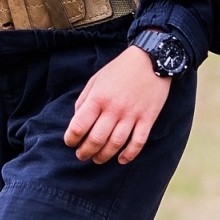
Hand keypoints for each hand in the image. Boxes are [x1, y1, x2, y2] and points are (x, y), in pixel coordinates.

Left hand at [64, 45, 172, 164]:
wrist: (150, 60)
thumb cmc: (119, 70)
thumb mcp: (96, 80)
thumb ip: (84, 100)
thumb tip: (77, 121)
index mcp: (98, 98)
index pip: (79, 126)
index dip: (71, 138)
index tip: (70, 142)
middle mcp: (114, 109)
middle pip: (96, 140)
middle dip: (85, 152)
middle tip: (81, 155)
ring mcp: (132, 115)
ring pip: (115, 144)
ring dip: (104, 156)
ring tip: (97, 159)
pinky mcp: (147, 119)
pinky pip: (138, 143)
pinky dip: (129, 155)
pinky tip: (121, 159)